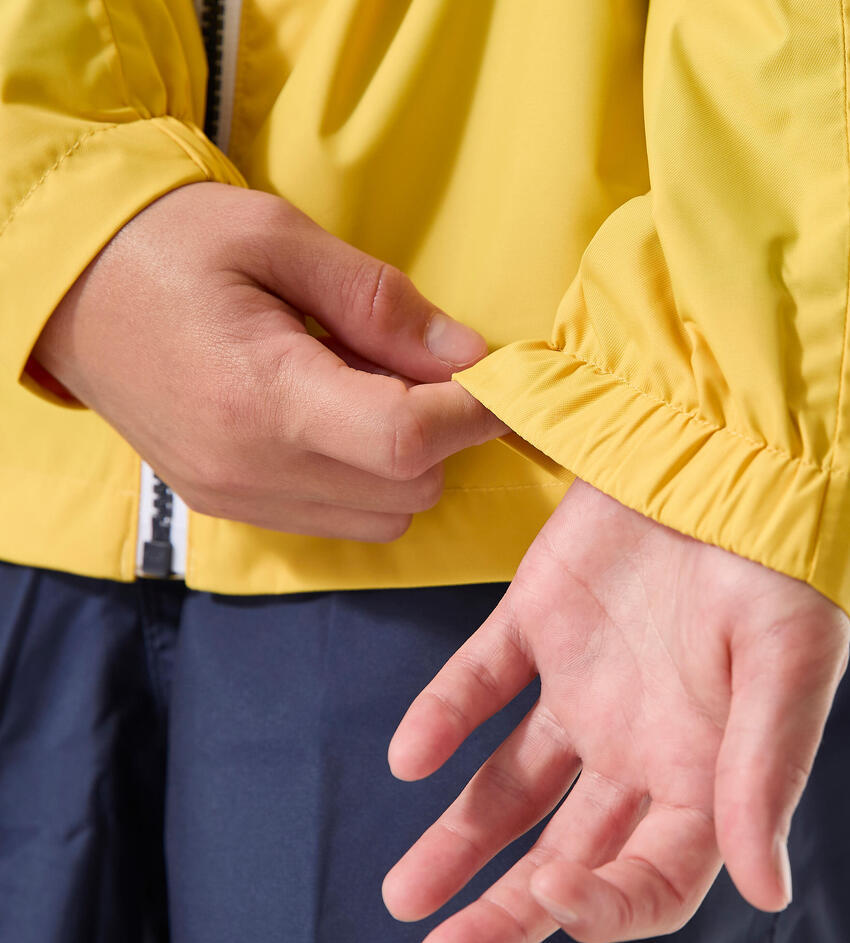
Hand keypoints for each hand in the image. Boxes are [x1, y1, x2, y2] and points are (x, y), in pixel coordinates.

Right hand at [33, 182, 505, 539]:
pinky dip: (365, 478)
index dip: (473, 414)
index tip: (504, 383)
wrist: (69, 289)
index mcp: (262, 396)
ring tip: (365, 387)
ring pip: (384, 515)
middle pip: (407, 486)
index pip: (404, 440)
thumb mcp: (279, 238)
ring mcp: (239, 499)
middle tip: (415, 365)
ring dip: (405, 461)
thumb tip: (468, 356)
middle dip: (439, 433)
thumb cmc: (170, 245)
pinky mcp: (233, 507)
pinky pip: (340, 520)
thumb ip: (380, 303)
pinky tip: (333, 418)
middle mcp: (251, 469)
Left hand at [383, 478, 849, 942]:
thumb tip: (768, 889)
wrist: (726, 448)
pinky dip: (442, 716)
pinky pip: (479, 681)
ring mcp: (581, 685)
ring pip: (510, 783)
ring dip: (457, 837)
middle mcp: (636, 743)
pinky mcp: (536, 621)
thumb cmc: (776, 562)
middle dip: (508, 910)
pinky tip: (411, 758)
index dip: (606, 904)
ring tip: (403, 895)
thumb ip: (765, 773)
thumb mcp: (787, 665)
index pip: (652, 877)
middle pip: (566, 851)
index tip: (556, 893)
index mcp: (702, 771)